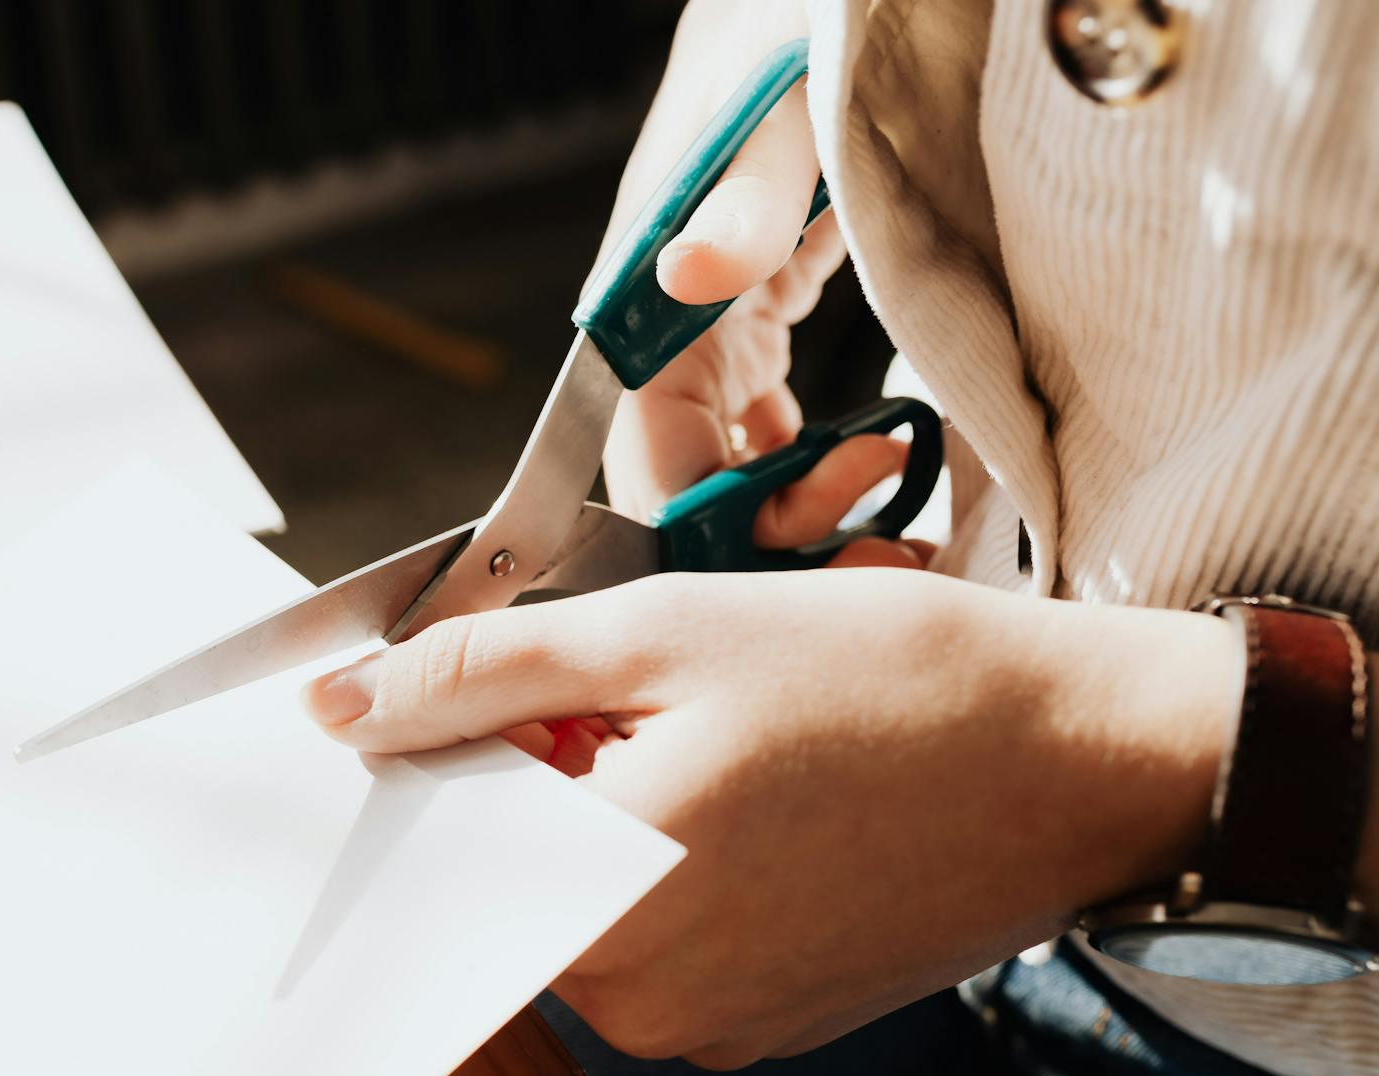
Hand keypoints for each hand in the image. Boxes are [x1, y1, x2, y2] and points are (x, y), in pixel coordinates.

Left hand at [303, 570, 1242, 1066]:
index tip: (471, 707)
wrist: (1084, 762)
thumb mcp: (664, 633)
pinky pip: (665, 950)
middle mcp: (644, 1001)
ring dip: (610, 826)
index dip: (450, 757)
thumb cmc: (891, 682)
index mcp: (605, 899)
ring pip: (588, 914)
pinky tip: (760, 807)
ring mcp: (709, 1029)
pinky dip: (675, 875)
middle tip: (638, 703)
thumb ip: (483, 673)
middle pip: (513, 881)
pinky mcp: (765, 1031)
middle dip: (538, 784)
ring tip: (720, 749)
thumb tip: (343, 708)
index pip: (446, 840)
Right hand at [603, 0, 927, 568]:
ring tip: (891, 531)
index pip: (654, 470)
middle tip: (882, 557)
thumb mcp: (777, 122)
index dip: (722, 531)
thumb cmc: (786, 45)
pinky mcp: (745, 330)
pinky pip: (759, 436)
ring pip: (727, 477)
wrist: (804, 3)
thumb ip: (739, 205)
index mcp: (647, 314)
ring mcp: (705, 340)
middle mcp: (664, 343)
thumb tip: (690, 277)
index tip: (821, 538)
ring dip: (799, 520)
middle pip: (694, 495)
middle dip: (776, 545)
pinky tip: (866, 467)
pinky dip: (809, 472)